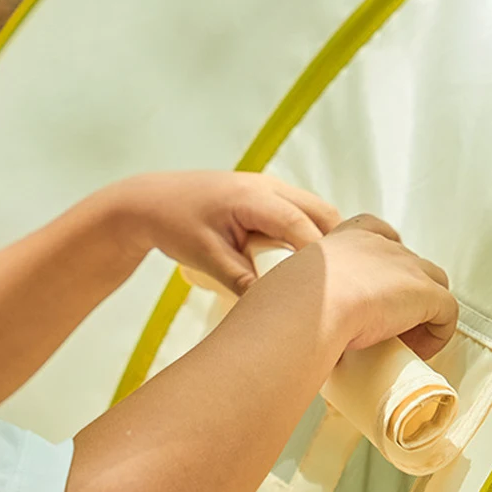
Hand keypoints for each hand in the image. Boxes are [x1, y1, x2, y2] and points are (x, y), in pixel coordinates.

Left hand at [114, 171, 340, 293]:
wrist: (151, 201)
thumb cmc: (175, 225)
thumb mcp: (207, 257)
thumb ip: (241, 280)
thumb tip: (272, 306)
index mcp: (252, 197)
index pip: (299, 224)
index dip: (318, 256)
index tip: (332, 287)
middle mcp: (267, 185)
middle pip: (322, 212)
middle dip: (335, 246)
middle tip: (340, 284)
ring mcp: (269, 186)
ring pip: (316, 210)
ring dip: (324, 239)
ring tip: (326, 277)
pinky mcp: (267, 194)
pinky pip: (302, 211)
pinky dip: (311, 233)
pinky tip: (305, 262)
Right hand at [310, 214, 457, 358]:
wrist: (310, 307)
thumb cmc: (292, 303)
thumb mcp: (300, 288)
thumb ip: (313, 294)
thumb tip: (307, 321)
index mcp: (347, 237)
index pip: (379, 233)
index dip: (386, 262)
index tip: (377, 288)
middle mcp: (381, 244)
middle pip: (410, 263)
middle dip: (405, 292)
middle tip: (385, 325)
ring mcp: (407, 265)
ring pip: (434, 284)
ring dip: (423, 312)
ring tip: (403, 340)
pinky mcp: (425, 292)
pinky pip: (448, 313)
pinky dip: (436, 334)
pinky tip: (415, 351)